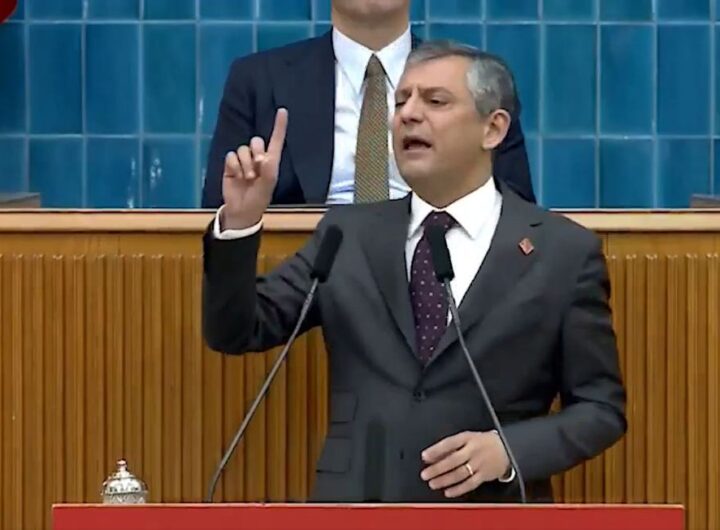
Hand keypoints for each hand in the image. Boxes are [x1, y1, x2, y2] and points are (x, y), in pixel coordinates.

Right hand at [221, 108, 287, 229]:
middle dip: (256, 153)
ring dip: (245, 164)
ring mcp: (244, 161)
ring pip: (243, 149)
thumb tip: (265, 157)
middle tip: (257, 169)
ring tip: (248, 178)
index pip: (276, 140)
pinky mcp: (231, 165)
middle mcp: (258, 158)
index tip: (282, 110)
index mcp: (271, 161)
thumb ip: (268, 171)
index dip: (279, 126)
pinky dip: (234, 166)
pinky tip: (236, 176)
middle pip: (256, 141)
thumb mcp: (267, 186)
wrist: (241, 210)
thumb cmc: (258, 199)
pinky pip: (231, 156)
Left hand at [420, 431, 509, 497]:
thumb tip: (432, 455)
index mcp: (467, 438)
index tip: (424, 456)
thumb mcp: (468, 437)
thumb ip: (452, 446)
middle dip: (437, 468)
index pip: (449, 443)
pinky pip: (470, 483)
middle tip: (425, 474)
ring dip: (445, 480)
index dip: (436, 450)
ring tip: (433, 483)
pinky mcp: (485, 475)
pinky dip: (458, 489)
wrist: (507, 447)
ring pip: (460, 473)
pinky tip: (448, 492)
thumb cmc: (483, 442)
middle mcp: (473, 450)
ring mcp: (479, 463)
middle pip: (453, 460)